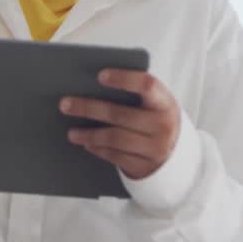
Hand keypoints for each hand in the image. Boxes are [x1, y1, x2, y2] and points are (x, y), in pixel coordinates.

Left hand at [60, 69, 179, 180]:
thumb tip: (92, 84)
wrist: (177, 156)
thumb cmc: (156, 121)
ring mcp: (155, 148)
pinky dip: (98, 148)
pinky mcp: (144, 166)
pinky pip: (115, 156)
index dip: (124, 79)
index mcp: (165, 103)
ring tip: (71, 131)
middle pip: (120, 114)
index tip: (100, 75)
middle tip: (65, 104)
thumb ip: (134, 94)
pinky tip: (86, 143)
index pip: (146, 85)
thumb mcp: (154, 105)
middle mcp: (163, 125)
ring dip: (89, 134)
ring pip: (114, 138)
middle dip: (89, 108)